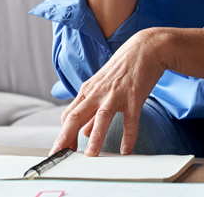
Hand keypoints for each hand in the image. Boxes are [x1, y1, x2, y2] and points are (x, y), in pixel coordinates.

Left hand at [50, 29, 169, 155]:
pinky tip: (126, 150)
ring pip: (101, 117)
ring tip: (91, 155)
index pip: (69, 115)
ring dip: (95, 137)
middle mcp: (97, 93)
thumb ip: (91, 111)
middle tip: (59, 155)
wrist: (144, 49)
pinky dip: (129, 135)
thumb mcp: (102, 88)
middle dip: (66, 137)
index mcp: (87, 91)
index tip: (60, 151)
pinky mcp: (134, 96)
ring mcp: (115, 94)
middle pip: (76, 116)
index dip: (63, 134)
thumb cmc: (121, 70)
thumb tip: (83, 132)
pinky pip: (130, 119)